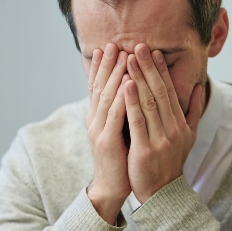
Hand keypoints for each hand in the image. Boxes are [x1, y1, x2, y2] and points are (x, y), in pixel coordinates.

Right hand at [86, 43, 130, 223]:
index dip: (104, 67)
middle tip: (115, 44)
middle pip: (101, 87)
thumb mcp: (124, 131)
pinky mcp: (107, 142)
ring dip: (115, 76)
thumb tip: (135, 92)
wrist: (114, 186)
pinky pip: (115, 116)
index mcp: (100, 117)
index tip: (110, 47)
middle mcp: (96, 120)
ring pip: (107, 97)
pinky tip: (128, 85)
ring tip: (123, 57)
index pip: (100, 86)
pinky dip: (122, 99)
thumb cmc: (123, 158)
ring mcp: (99, 130)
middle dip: (109, 65)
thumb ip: (127, 111)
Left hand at [124, 43, 202, 202]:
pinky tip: (125, 85)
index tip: (154, 51)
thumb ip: (194, 111)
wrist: (162, 192)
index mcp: (181, 124)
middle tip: (139, 46)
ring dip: (139, 78)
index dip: (162, 71)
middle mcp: (173, 129)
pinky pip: (138, 121)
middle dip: (149, 68)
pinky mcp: (146, 149)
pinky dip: (131, 102)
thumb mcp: (189, 136)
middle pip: (160, 92)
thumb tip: (198, 88)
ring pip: (149, 103)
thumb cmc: (171, 162)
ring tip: (129, 58)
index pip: (170, 92)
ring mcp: (161, 139)